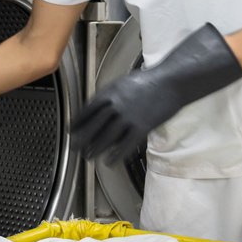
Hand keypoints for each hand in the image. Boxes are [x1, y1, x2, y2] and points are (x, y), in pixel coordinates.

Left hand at [71, 23, 241, 161]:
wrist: (171, 82)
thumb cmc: (149, 80)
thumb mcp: (123, 83)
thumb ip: (110, 95)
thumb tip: (98, 108)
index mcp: (109, 92)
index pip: (88, 109)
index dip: (78, 122)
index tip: (71, 130)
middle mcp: (116, 105)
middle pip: (94, 125)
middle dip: (82, 138)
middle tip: (74, 147)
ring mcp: (128, 117)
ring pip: (107, 136)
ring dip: (95, 148)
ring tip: (88, 156)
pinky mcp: (142, 127)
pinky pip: (125, 144)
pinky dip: (116, 155)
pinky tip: (109, 161)